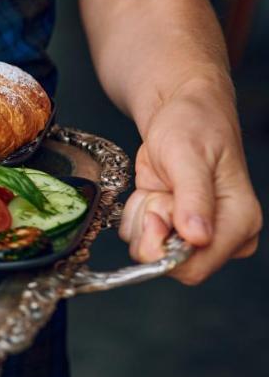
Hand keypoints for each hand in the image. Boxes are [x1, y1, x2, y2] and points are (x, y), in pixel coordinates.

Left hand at [120, 79, 260, 283]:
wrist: (180, 110)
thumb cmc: (193, 124)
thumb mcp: (189, 156)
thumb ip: (193, 198)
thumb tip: (198, 237)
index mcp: (240, 222)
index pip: (197, 266)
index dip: (165, 248)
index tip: (156, 211)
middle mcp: (222, 235)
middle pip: (171, 263)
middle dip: (151, 229)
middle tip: (157, 194)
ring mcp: (196, 232)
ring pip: (150, 251)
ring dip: (141, 217)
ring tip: (159, 186)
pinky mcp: (173, 226)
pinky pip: (139, 237)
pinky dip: (136, 213)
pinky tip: (153, 189)